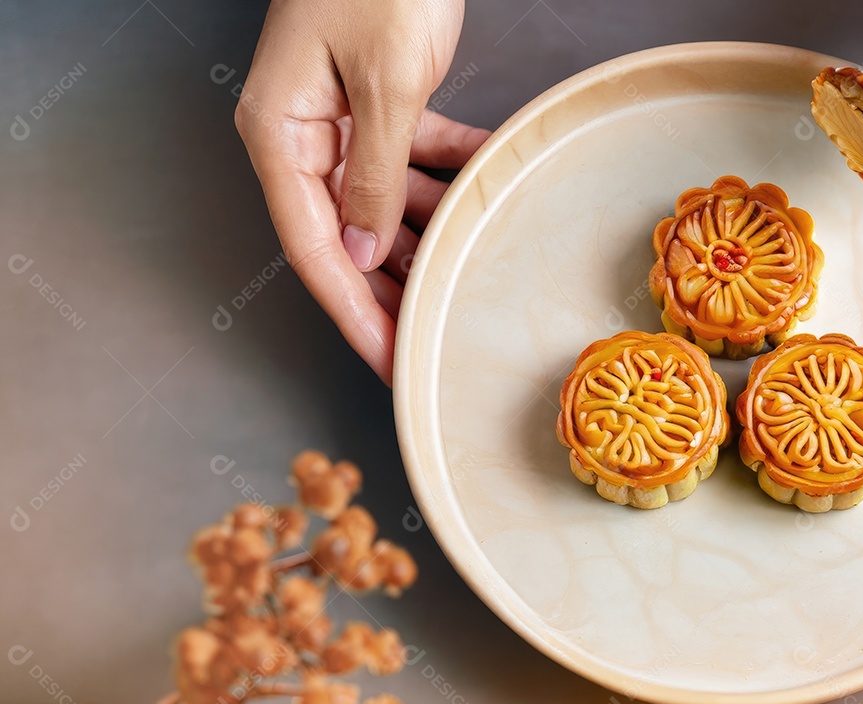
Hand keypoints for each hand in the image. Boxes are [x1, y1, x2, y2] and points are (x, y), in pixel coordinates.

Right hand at [236, 0, 490, 384]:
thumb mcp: (385, 83)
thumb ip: (375, 174)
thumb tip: (362, 253)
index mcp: (281, 135)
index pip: (316, 249)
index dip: (354, 312)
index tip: (389, 360)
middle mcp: (303, 135)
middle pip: (346, 235)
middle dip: (391, 289)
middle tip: (431, 339)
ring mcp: (339, 117)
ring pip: (380, 200)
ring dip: (423, 234)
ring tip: (462, 273)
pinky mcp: (376, 98)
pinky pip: (410, 154)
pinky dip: (445, 171)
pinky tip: (480, 182)